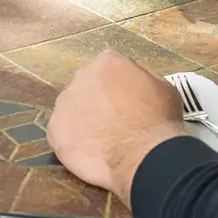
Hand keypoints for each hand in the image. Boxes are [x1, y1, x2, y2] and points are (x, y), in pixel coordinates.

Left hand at [47, 51, 184, 203]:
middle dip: (98, 101)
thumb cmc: (159, 120)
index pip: (108, 68)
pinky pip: (62, 133)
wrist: (145, 155)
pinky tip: (90, 152)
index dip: (118, 87)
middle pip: (87, 86)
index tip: (126, 102)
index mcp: (107, 61)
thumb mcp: (162, 87)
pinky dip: (73, 142)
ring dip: (83, 120)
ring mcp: (64, 103)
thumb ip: (141, 78)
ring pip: (73, 109)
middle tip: (113, 121)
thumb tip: (132, 83)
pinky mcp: (54, 130)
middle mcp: (81, 76)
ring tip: (101, 141)